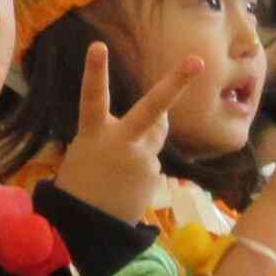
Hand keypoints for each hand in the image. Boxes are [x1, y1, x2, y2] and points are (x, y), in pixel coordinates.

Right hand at [60, 42, 201, 223]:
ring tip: (117, 174)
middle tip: (197, 60)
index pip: (92, 98)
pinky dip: (141, 173)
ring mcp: (142, 160)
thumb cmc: (79, 184)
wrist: (85, 229)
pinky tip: (124, 189)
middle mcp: (122, 143)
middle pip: (153, 108)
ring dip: (142, 146)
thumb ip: (123, 133)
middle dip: (176, 82)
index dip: (95, 72)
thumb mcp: (89, 151)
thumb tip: (160, 123)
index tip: (97, 45)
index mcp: (94, 134)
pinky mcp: (154, 177)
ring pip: (153, 140)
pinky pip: (151, 164)